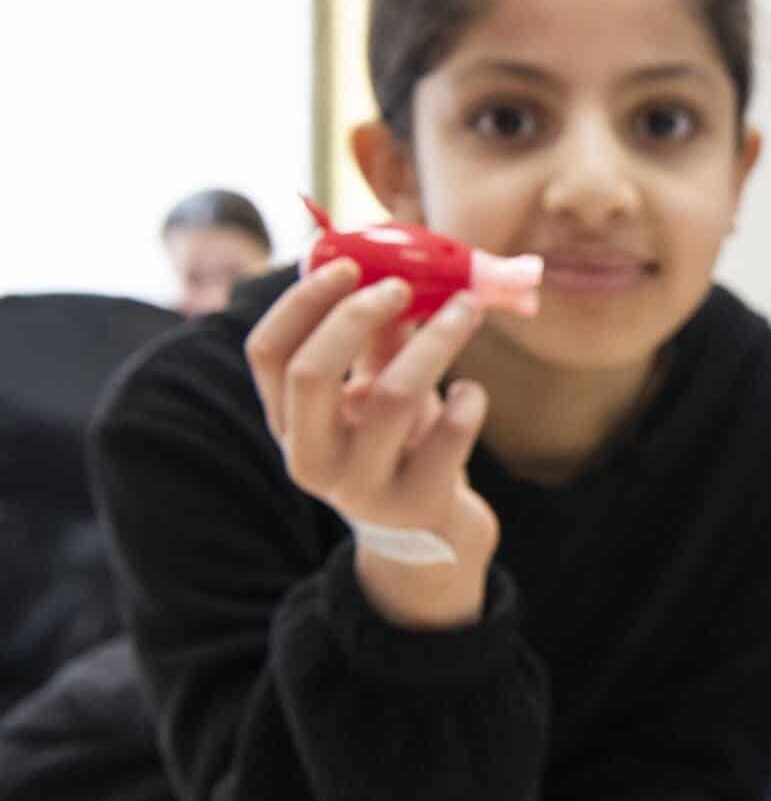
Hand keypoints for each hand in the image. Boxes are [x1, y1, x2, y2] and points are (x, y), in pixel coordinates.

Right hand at [244, 260, 496, 627]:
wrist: (431, 536)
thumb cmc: (399, 446)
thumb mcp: (376, 393)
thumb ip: (378, 339)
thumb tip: (392, 269)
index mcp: (287, 422)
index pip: (267, 352)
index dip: (303, 302)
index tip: (348, 265)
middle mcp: (310, 458)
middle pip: (311, 373)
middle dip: (357, 317)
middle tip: (404, 285)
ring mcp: (360, 487)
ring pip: (392, 397)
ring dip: (435, 341)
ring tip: (467, 310)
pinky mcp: (417, 504)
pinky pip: (449, 435)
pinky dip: (469, 401)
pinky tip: (473, 393)